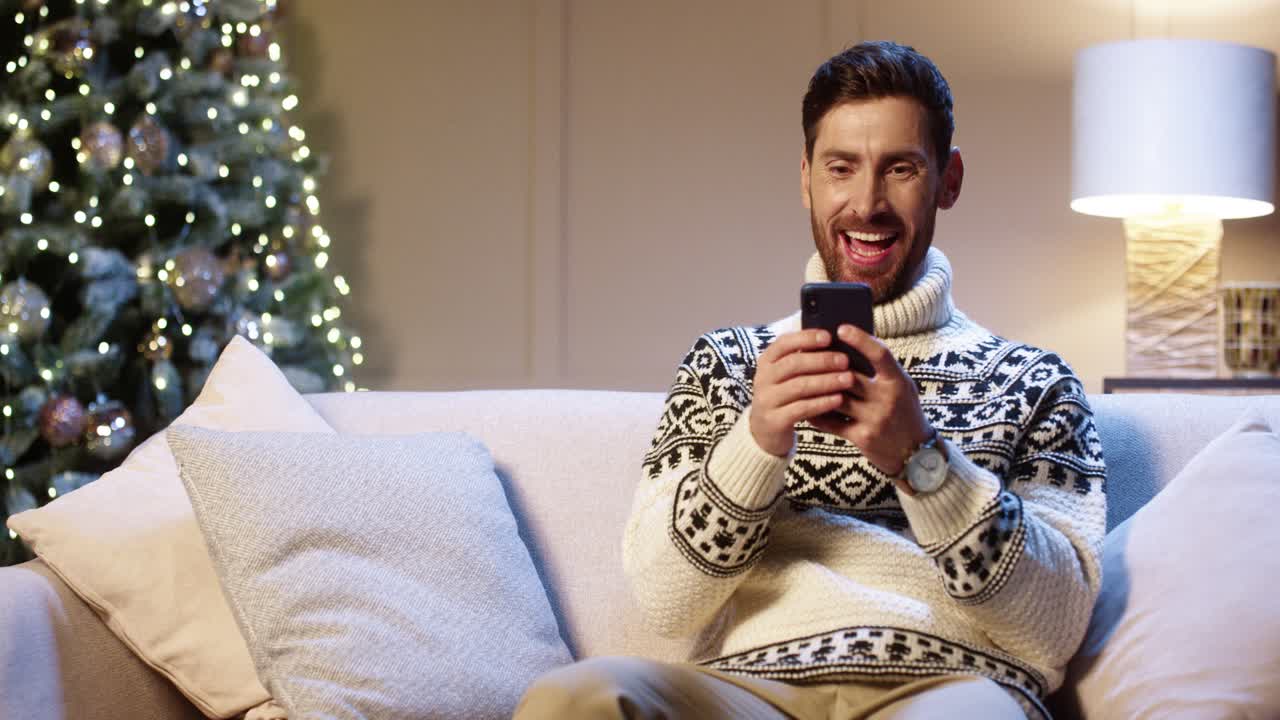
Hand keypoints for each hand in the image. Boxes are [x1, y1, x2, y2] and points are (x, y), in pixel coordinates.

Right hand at [749, 329, 855, 456]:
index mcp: (766, 361)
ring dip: (826, 381)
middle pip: (793, 364)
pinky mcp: (774, 420)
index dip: (806, 338)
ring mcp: (766, 400)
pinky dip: (822, 402)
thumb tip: (833, 339)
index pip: (784, 343)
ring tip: (848, 379)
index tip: (829, 337)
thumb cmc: (784, 395)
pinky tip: (839, 399)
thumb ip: (803, 358)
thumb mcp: (786, 375)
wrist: (765, 430)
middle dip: (822, 360)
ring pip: (799, 386)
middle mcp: (763, 378)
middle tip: (845, 361)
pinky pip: (801, 409)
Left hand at [809, 324, 932, 480]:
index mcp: (899, 381)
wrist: (916, 453)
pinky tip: (806, 405)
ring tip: (801, 378)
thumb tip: (851, 347)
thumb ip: (882, 371)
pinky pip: (831, 422)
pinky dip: (817, 413)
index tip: (841, 328)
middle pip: (849, 376)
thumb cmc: (905, 413)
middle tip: (808, 354)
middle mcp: (887, 399)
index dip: (860, 339)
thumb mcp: (902, 387)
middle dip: (827, 366)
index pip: (880, 354)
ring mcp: (875, 419)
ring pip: (836, 398)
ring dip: (817, 389)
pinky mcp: (863, 437)